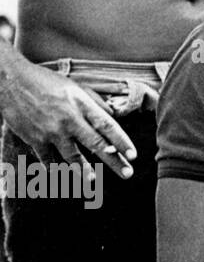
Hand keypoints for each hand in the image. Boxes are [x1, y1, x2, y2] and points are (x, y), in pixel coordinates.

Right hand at [0, 59, 136, 180]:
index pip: (108, 126)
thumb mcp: (75, 86)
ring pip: (72, 157)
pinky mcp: (34, 139)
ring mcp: (51, 131)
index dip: (122, 141)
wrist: (11, 81)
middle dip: (114, 161)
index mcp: (82, 104)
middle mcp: (69, 119)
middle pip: (96, 144)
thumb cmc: (46, 81)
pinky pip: (48, 159)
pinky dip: (56, 168)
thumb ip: (94, 102)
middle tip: (128, 174)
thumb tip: (112, 116)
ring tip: (93, 181)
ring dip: (84, 171)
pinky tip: (62, 175)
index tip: (133, 155)